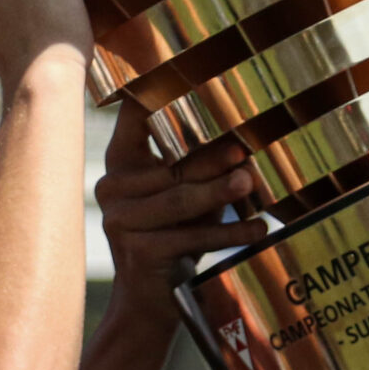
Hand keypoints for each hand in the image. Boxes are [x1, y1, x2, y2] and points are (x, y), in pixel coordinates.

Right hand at [95, 101, 268, 318]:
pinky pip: (189, 237)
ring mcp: (119, 221)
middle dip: (211, 159)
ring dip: (220, 193)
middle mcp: (111, 187)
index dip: (158, 90)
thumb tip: (244, 138)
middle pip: (170, 165)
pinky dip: (228, 233)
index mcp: (120, 162)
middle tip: (245, 151)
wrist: (149, 302)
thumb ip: (199, 166)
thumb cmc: (174, 238)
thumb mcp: (186, 194)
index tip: (187, 67)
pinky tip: (257, 229)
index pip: (135, 115)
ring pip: (179, 199)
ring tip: (251, 184)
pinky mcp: (136, 252)